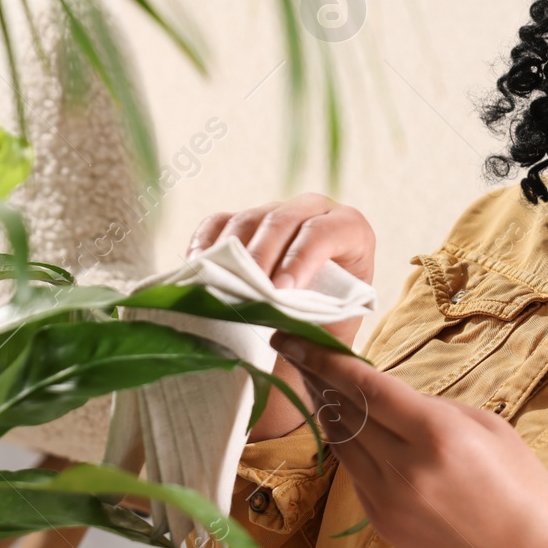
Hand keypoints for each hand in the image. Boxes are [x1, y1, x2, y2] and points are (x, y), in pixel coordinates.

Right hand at [188, 194, 374, 436]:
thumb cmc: (328, 326)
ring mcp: (275, 210)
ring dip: (230, 255)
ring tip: (219, 287)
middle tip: (246, 291)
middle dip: (261, 257)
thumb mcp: (332, 330)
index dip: (301, 259)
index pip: (324, 233)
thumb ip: (316, 333)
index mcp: (350, 230)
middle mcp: (314, 210)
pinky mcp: (243, 220)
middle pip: (281, 221)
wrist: (308, 323)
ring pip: (247, 220)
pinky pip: (218, 222)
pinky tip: (197, 269)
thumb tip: (280, 337)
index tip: (281, 291)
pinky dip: (205, 244)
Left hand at [267, 331, 547, 547]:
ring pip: (341, 444)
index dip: (326, 360)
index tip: (294, 340)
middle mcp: (404, 467)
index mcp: (436, 434)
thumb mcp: (488, 426)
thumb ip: (433, 407)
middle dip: (318, 379)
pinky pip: (354, 474)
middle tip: (298, 353)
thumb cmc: (522, 487)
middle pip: (345, 412)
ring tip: (314, 385)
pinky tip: (346, 429)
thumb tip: (390, 395)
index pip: (366, 387)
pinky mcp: (382, 523)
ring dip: (326, 412)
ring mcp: (388, 500)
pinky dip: (348, 447)